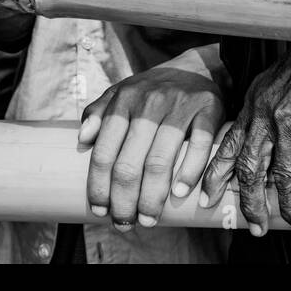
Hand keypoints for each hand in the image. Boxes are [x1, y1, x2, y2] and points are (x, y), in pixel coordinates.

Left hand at [79, 66, 223, 230]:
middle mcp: (149, 103)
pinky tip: (181, 194)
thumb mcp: (121, 93)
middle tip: (125, 223)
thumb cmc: (153, 90)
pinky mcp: (208, 110)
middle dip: (124, 201)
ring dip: (152, 197)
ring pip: (160, 161)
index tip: (100, 210)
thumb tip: (82, 139)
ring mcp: (179, 107)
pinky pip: (199, 146)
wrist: (197, 68)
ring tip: (149, 219)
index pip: (104, 152)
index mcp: (123, 101)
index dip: (99, 186)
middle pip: (130, 164)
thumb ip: (98, 112)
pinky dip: (190, 174)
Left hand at [200, 44, 290, 236]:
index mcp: (252, 105)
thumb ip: (263, 106)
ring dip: (290, 207)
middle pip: (251, 171)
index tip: (205, 199)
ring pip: (283, 178)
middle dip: (251, 204)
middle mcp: (266, 117)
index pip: (227, 147)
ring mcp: (290, 124)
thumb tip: (262, 133)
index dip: (215, 176)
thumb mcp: (273, 81)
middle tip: (256, 227)